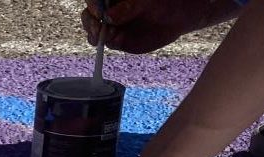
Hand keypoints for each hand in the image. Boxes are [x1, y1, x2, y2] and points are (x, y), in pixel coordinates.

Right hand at [81, 0, 199, 52]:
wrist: (175, 17)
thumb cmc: (161, 2)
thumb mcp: (146, 2)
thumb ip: (128, 7)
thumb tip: (109, 17)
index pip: (94, 0)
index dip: (93, 5)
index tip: (99, 12)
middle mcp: (107, 10)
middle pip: (89, 15)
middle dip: (91, 23)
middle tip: (99, 30)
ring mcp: (110, 26)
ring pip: (93, 31)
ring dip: (95, 35)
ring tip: (107, 36)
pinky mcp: (116, 40)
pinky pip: (105, 43)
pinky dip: (106, 44)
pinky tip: (116, 41)